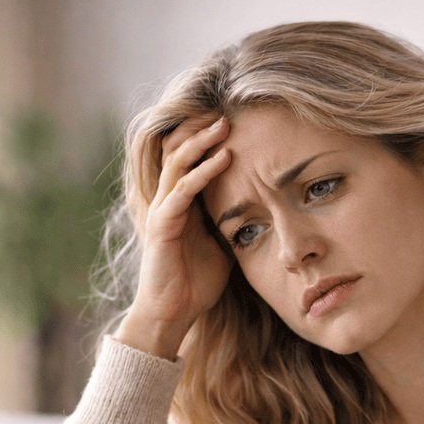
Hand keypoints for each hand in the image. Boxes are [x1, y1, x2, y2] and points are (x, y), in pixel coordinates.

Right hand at [116, 117, 234, 358]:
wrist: (174, 313)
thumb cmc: (197, 282)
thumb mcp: (223, 244)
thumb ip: (231, 222)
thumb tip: (261, 208)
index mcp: (181, 202)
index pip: (188, 157)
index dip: (204, 136)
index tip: (234, 120)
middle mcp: (167, 200)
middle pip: (177, 149)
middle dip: (200, 128)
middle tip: (227, 110)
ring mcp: (162, 210)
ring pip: (178, 162)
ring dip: (202, 142)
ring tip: (224, 124)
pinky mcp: (162, 225)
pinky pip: (183, 191)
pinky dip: (203, 172)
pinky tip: (224, 158)